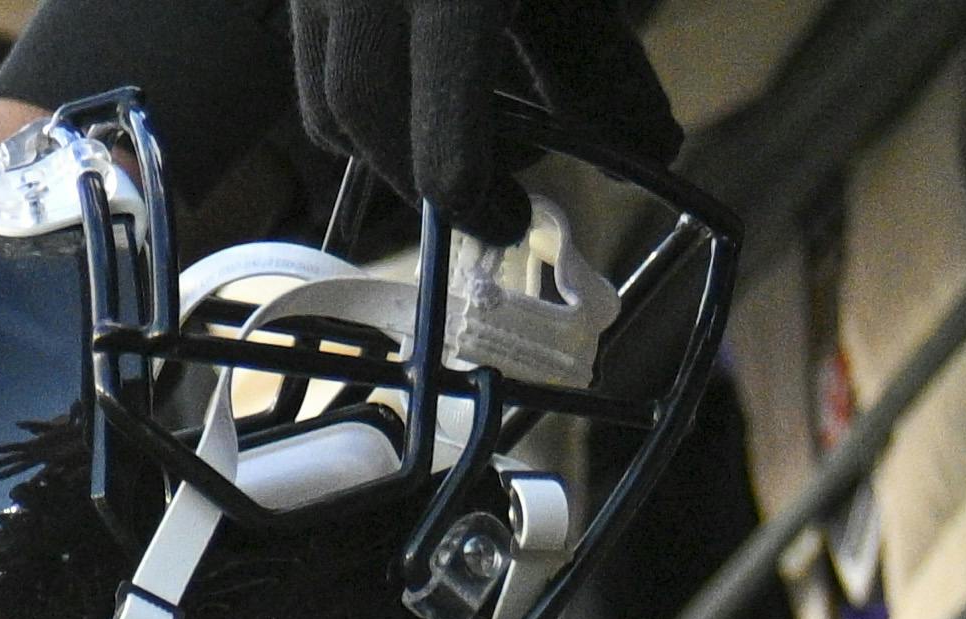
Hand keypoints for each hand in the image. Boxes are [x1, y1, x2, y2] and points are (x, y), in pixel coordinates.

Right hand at [288, 0, 675, 241]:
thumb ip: (597, 63)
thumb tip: (650, 154)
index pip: (434, 130)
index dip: (468, 195)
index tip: (506, 221)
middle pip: (354, 113)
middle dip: (410, 171)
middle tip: (473, 195)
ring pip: (321, 89)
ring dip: (379, 136)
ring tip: (453, 134)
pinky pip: (314, 50)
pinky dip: (362, 85)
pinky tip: (423, 79)